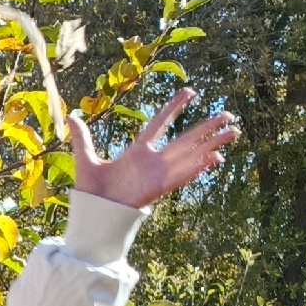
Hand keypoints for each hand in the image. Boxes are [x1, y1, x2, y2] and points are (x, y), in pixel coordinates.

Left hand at [68, 88, 240, 209]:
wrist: (92, 214)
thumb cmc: (91, 191)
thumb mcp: (86, 158)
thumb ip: (83, 138)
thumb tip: (71, 116)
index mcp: (138, 151)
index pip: (160, 123)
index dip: (174, 107)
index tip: (190, 91)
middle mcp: (153, 161)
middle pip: (186, 139)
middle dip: (207, 127)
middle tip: (229, 115)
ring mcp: (159, 174)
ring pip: (191, 155)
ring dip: (212, 144)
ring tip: (234, 132)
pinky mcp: (159, 187)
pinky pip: (183, 175)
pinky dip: (199, 167)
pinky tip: (217, 157)